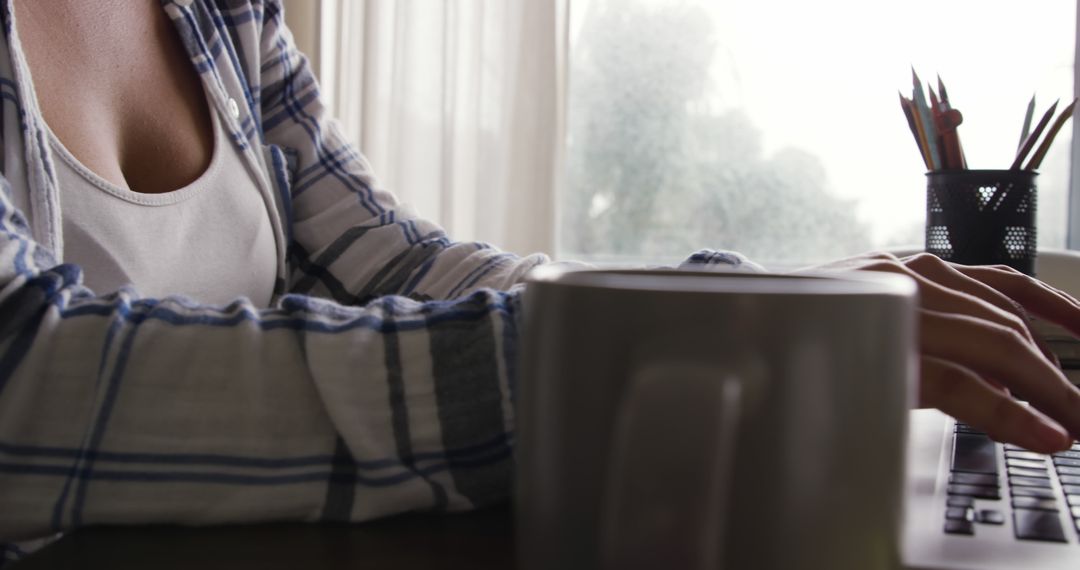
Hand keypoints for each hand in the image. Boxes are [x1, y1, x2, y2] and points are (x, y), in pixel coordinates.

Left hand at [808, 252, 1079, 452]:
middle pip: (991, 342)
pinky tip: (1074, 321)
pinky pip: (992, 279)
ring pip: (1000, 313)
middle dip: (1044, 386)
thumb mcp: (852, 397)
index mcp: (871, 334)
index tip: (1053, 438)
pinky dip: (1037, 300)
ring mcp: (908, 271)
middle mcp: (894, 293)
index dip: (1012, 414)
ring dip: (1042, 355)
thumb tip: (1003, 421)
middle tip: (1074, 423)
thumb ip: (927, 402)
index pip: (961, 381)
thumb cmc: (796, 361)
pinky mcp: (917, 263)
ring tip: (1068, 395)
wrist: (755, 314)